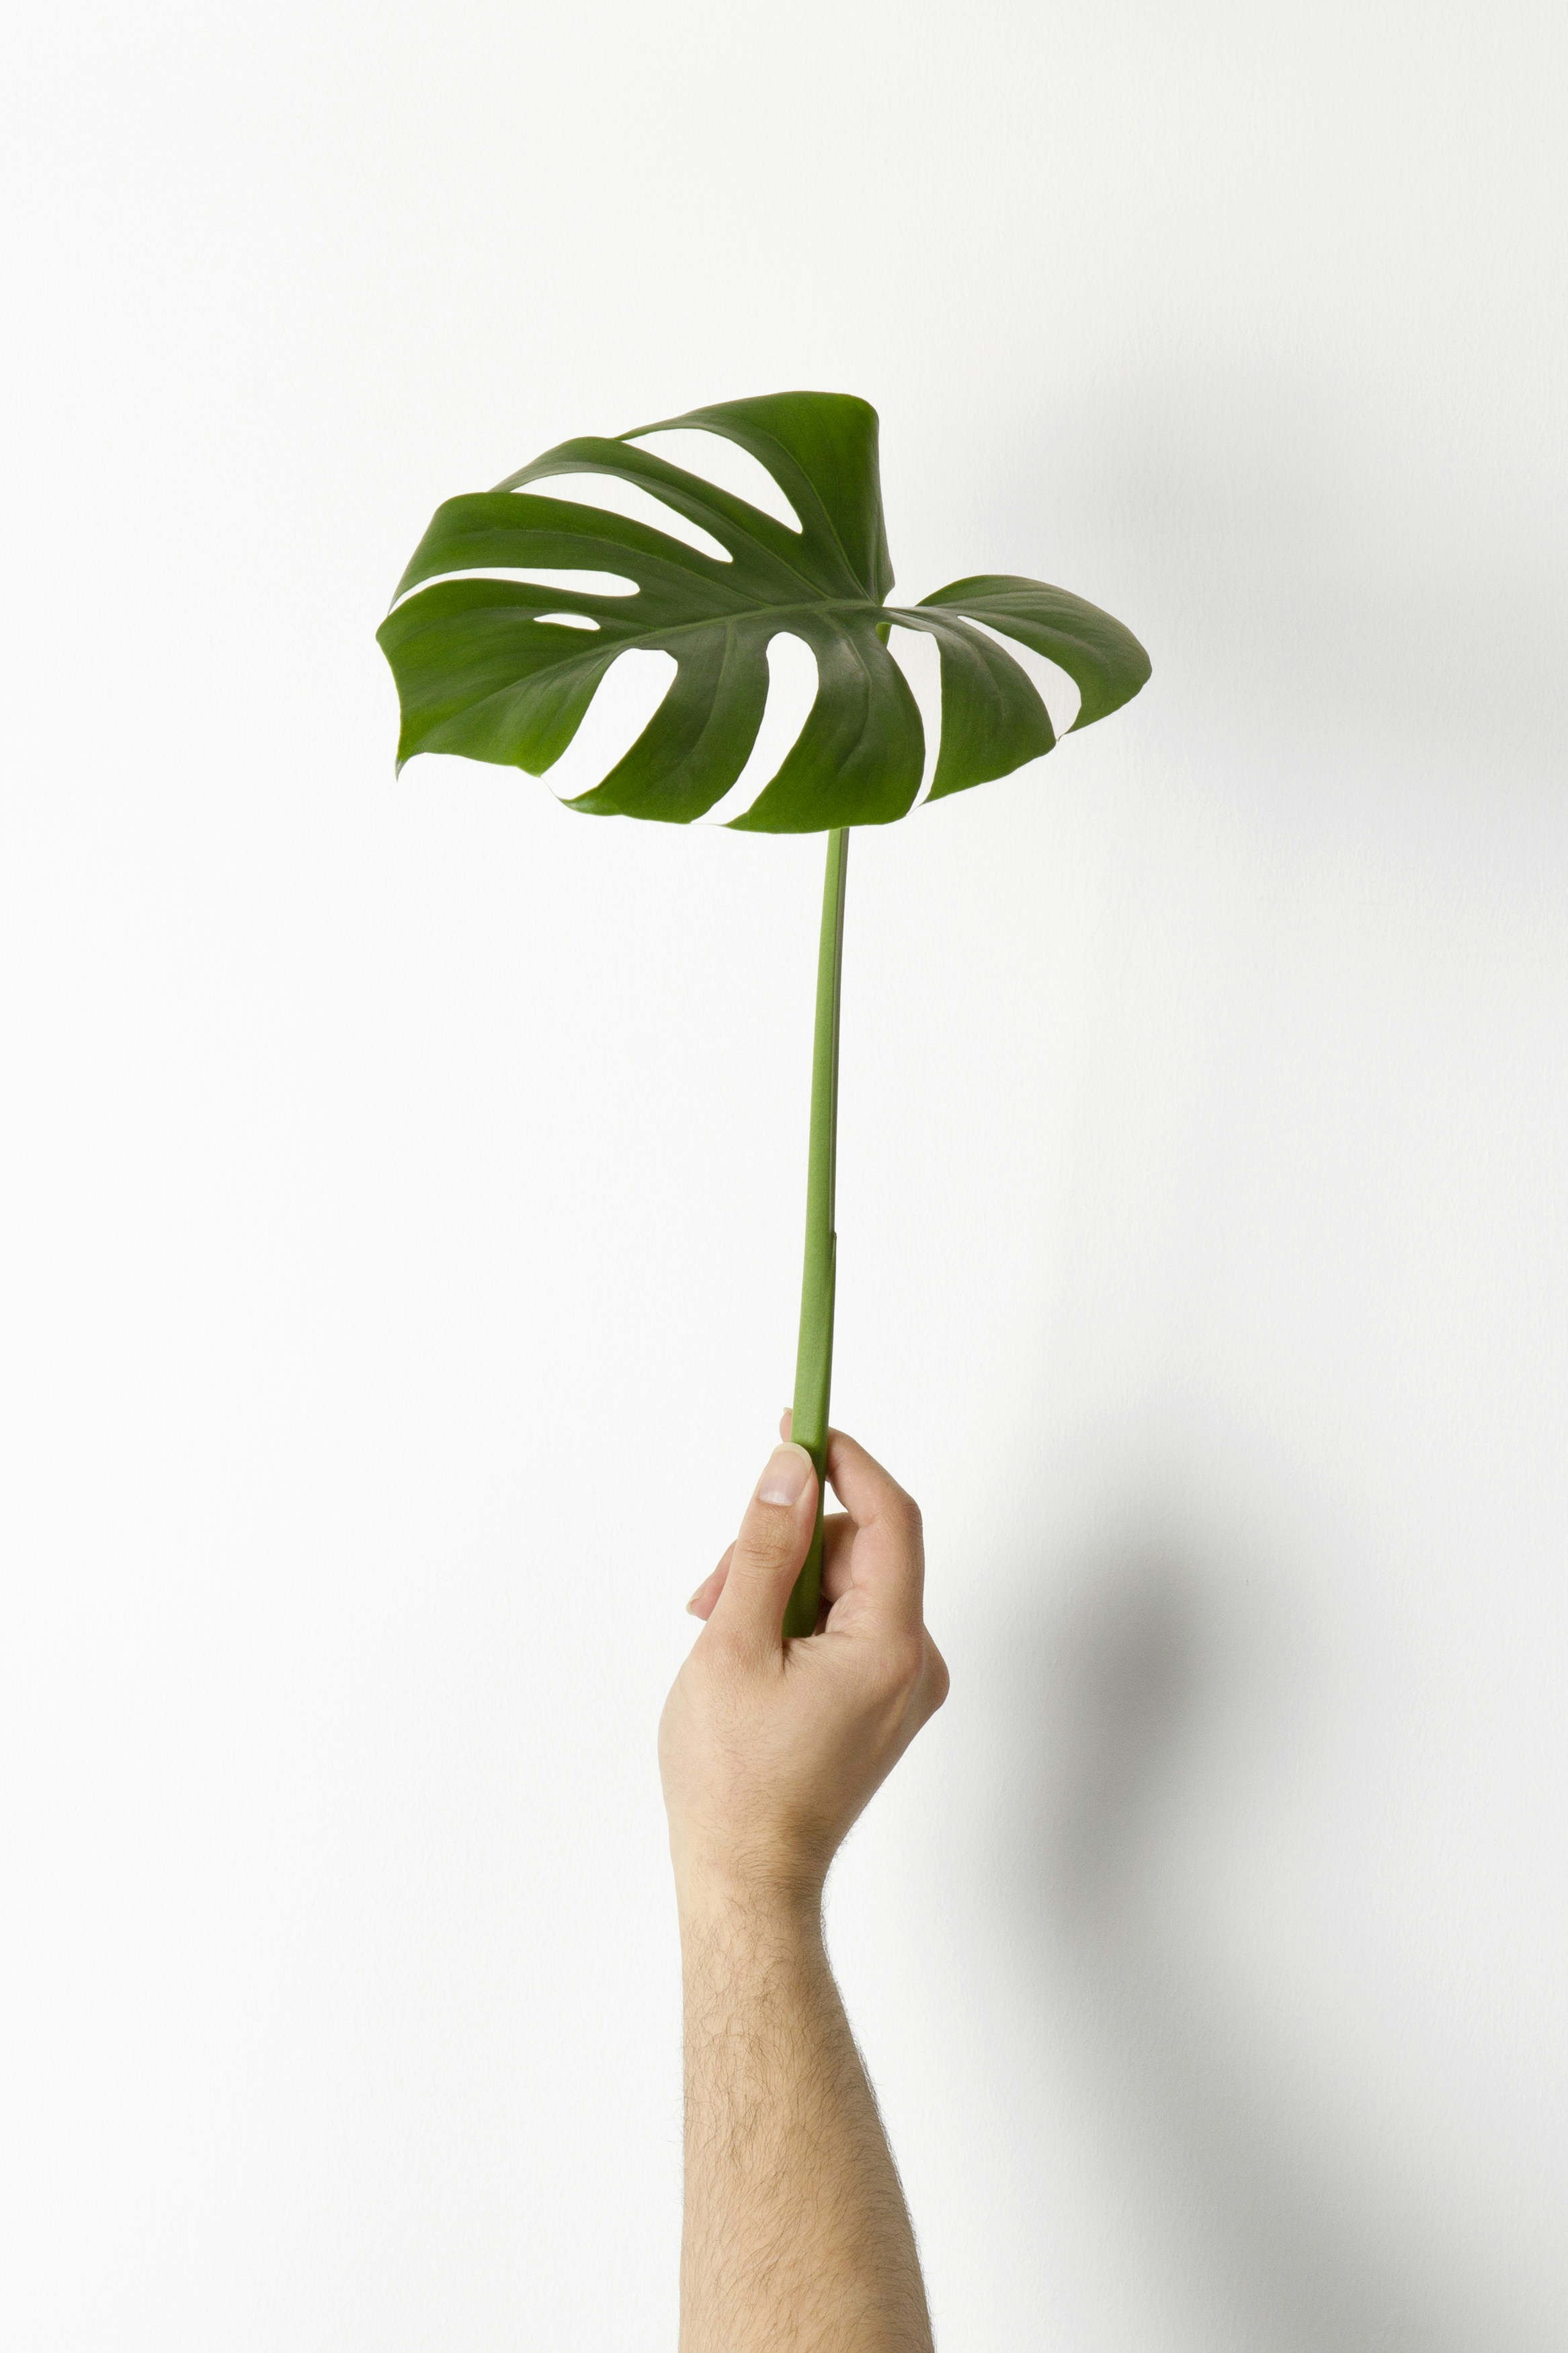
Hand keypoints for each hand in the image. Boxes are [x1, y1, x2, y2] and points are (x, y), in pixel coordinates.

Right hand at [659, 1421, 948, 1909]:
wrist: (747, 1881)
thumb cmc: (734, 1780)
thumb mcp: (733, 1643)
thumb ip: (763, 1545)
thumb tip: (790, 1468)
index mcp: (891, 1647)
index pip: (888, 1517)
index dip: (845, 1461)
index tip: (799, 1423)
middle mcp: (915, 1664)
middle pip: (857, 1552)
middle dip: (781, 1548)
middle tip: (711, 1587)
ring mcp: (902, 1689)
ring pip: (842, 1589)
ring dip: (777, 1589)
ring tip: (716, 1634)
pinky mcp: (881, 1706)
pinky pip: (844, 1629)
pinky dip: (792, 1623)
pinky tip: (745, 1656)